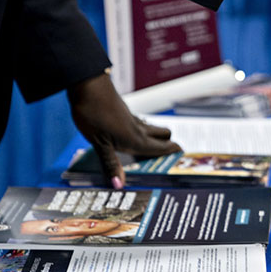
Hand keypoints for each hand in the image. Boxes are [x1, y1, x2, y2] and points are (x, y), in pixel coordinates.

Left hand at [67, 73, 180, 188]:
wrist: (88, 85)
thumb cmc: (94, 113)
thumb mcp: (99, 143)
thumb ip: (111, 164)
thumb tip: (119, 186)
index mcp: (136, 139)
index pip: (163, 147)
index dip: (174, 153)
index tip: (183, 158)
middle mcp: (138, 129)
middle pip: (163, 136)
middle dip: (167, 145)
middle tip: (166, 158)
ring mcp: (131, 119)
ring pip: (152, 129)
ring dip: (155, 138)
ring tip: (149, 150)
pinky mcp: (123, 113)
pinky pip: (139, 125)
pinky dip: (142, 132)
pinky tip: (130, 135)